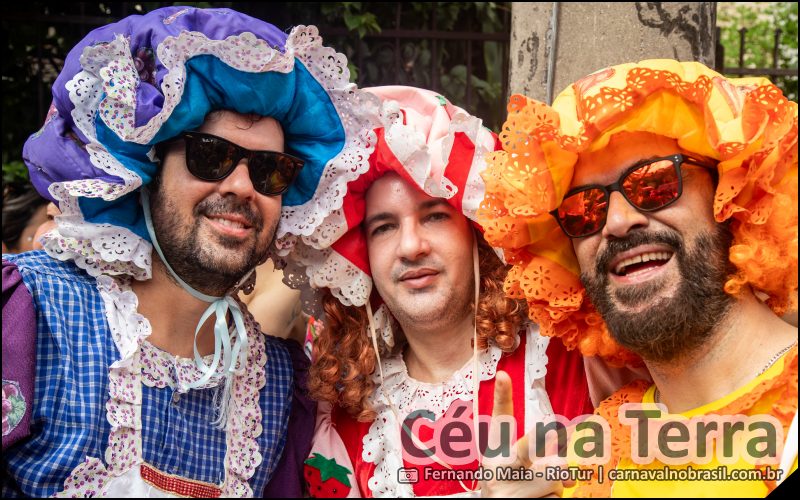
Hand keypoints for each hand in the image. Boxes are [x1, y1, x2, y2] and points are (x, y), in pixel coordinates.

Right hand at [480, 370, 571, 497]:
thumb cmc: (507, 484)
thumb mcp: (513, 465)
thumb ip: (539, 456)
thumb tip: (570, 474)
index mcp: (495, 451)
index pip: (499, 419)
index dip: (502, 396)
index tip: (503, 375)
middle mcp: (500, 467)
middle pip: (534, 450)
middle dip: (550, 455)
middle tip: (555, 452)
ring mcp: (510, 490)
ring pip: (555, 478)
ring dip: (555, 485)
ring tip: (535, 490)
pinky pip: (556, 498)